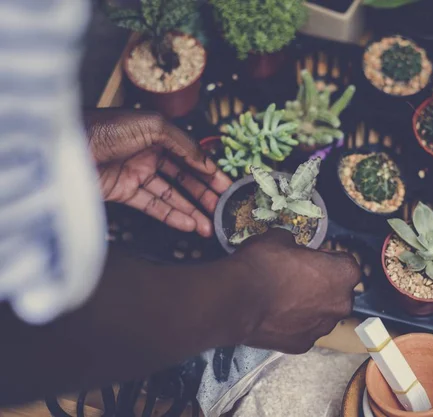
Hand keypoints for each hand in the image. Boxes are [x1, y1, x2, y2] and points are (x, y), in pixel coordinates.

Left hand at [85, 109, 230, 236]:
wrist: (66, 148)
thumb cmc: (104, 128)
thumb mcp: (151, 125)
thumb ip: (183, 144)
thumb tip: (206, 163)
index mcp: (157, 134)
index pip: (191, 156)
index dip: (210, 172)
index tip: (228, 187)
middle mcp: (148, 153)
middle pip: (184, 177)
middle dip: (205, 194)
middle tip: (223, 209)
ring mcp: (136, 174)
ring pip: (172, 195)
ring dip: (192, 210)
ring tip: (210, 225)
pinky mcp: (124, 192)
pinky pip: (153, 206)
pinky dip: (172, 216)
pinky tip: (189, 224)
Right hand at [232, 229, 360, 353]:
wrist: (237, 300)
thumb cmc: (263, 264)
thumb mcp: (279, 238)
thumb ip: (294, 244)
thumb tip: (291, 248)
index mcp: (344, 273)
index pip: (345, 263)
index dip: (327, 259)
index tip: (311, 259)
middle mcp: (341, 303)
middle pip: (338, 292)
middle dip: (322, 286)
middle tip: (297, 279)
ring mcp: (322, 328)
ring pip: (321, 314)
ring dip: (309, 306)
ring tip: (283, 299)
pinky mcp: (303, 345)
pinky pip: (303, 330)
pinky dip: (293, 324)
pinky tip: (275, 316)